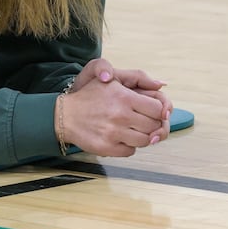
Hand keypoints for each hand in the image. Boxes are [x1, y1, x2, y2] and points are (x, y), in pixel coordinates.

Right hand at [57, 57, 171, 157]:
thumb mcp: (111, 78)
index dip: (158, 111)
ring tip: (131, 129)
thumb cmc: (90, 95)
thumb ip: (138, 77)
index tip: (151, 111)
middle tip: (141, 121)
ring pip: (145, 141)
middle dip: (151, 124)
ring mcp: (114, 133)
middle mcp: (121, 115)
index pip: (158, 109)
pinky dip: (128, 146)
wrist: (66, 115)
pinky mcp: (107, 147)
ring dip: (141, 136)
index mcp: (124, 97)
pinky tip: (120, 137)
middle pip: (154, 126)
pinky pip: (131, 151)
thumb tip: (162, 84)